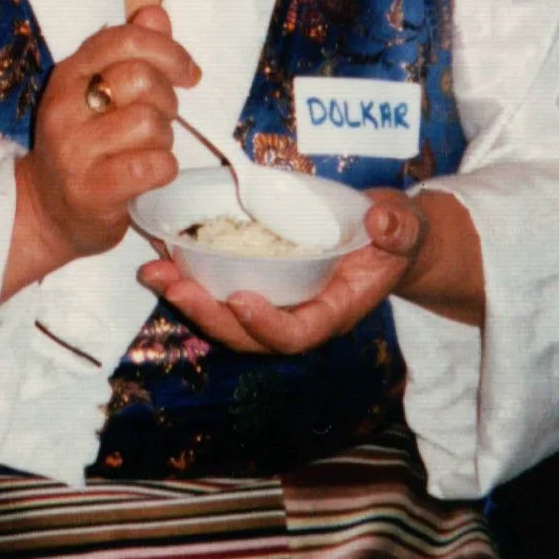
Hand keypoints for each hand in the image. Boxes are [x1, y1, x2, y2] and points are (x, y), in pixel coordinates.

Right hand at [3, 6, 201, 297]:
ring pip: (149, 124)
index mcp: (68, 75)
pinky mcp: (92, 191)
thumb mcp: (96, 92)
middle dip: (168, 99)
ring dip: (165, 138)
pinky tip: (151, 173)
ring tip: (150, 148)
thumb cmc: (83, 145)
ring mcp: (74, 151)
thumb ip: (128, 51)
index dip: (167, 50)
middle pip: (141, 79)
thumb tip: (157, 15)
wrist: (45, 212)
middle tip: (163, 118)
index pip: (123, 40)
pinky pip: (153, 167)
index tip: (188, 72)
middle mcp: (64, 108)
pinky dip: (164, 169)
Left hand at [139, 187, 433, 353]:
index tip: (241, 300)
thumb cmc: (394, 235)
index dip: (267, 325)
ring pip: (224, 317)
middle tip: (175, 287)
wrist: (383, 237)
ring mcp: (274, 301)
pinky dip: (189, 274)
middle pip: (247, 335)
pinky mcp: (258, 280)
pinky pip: (219, 287)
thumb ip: (398, 228)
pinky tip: (161, 252)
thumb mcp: (405, 227)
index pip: (297, 334)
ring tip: (154, 273)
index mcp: (334, 311)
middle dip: (208, 315)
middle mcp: (298, 315)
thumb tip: (381, 223)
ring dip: (187, 298)